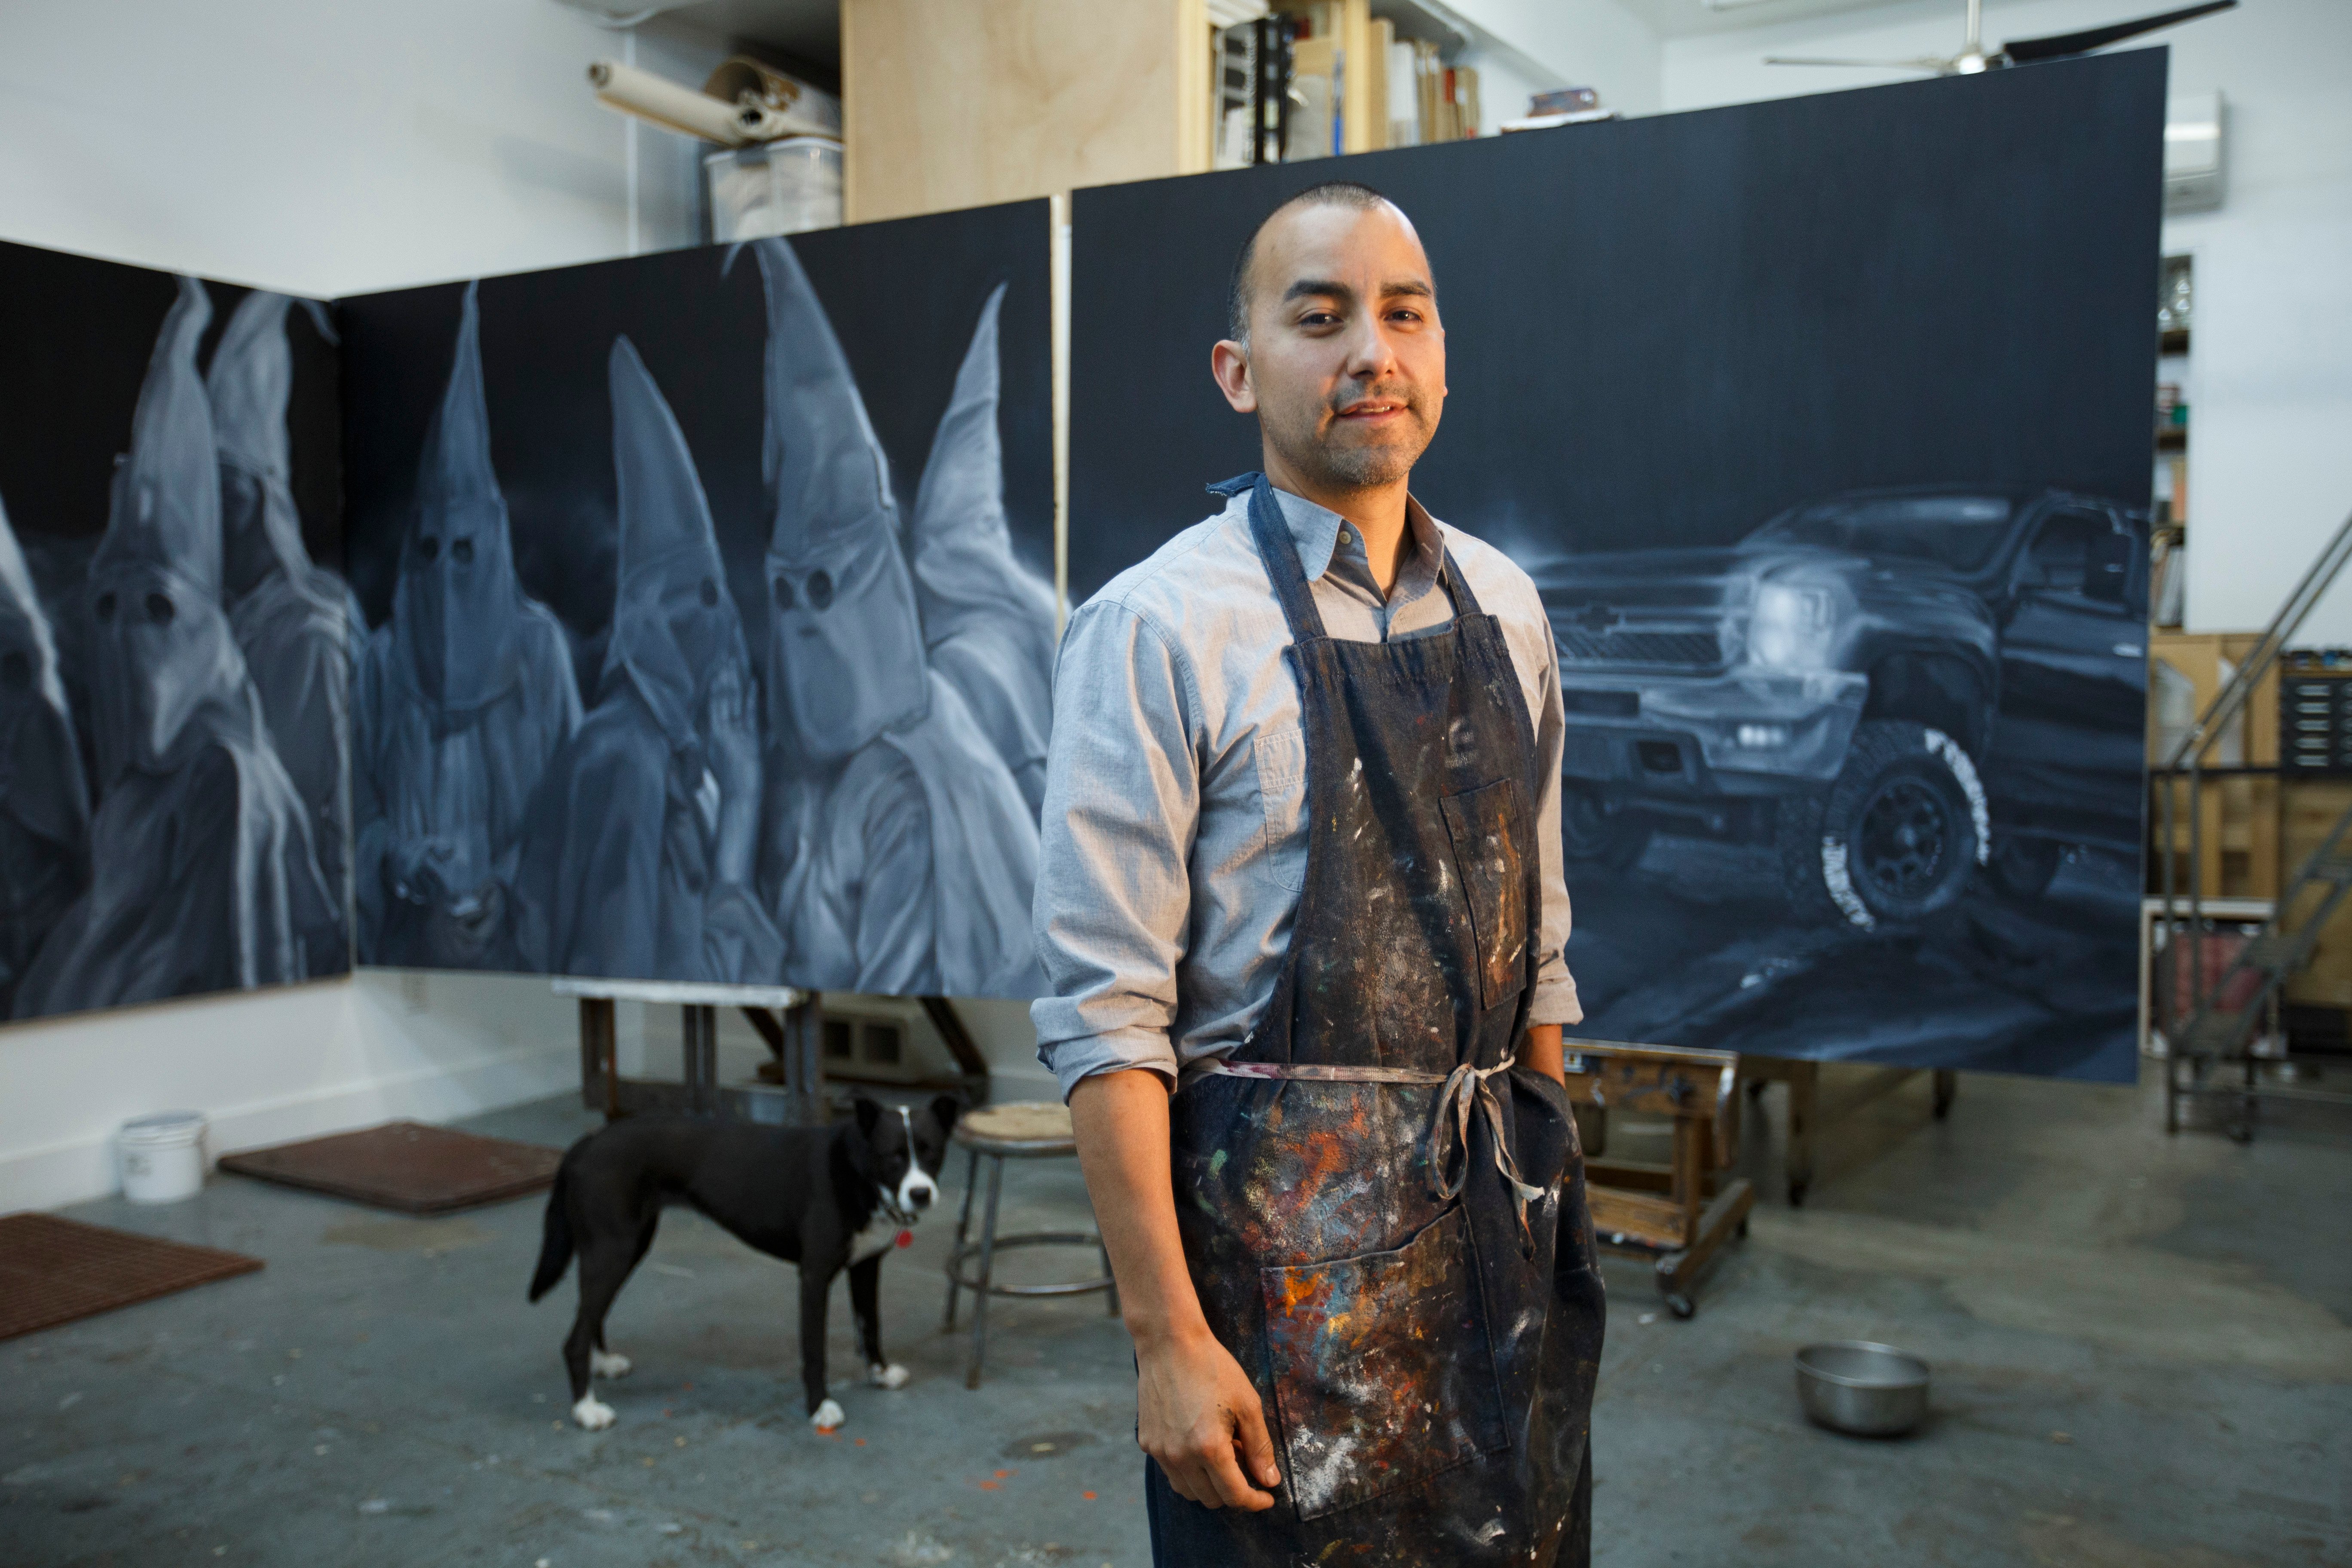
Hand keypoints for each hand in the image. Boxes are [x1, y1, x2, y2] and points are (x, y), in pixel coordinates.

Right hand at [703, 661, 759, 806]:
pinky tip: (753, 682)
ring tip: (733, 659)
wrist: (738, 798)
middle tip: (725, 652)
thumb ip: (716, 739)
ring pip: (731, 701)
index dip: (714, 683)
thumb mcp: (717, 757)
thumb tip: (716, 723)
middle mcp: (720, 730)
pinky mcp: (748, 739)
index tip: (717, 664)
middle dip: (723, 674)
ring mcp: (734, 734)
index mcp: (712, 734)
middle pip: (721, 696)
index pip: (712, 702)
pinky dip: (752, 697)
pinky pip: (749, 713)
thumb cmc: (730, 782)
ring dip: (733, 679)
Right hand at [1136, 1325, 1281, 1510]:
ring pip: (1188, 1491)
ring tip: (1222, 1454)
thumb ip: (1259, 1447)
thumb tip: (1269, 1481)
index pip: (1234, 1496)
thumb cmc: (1213, 1368)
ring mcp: (1160, 1451)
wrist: (1169, 1343)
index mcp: (1209, 1448)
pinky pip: (1171, 1472)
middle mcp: (1180, 1456)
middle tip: (1245, 1466)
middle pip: (1211, 1499)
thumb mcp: (1247, 1404)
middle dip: (1233, 1492)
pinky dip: (1189, 1471)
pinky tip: (1199, 1445)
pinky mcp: (1147, 1442)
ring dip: (1209, 1486)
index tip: (1267, 1497)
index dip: (1255, 1502)